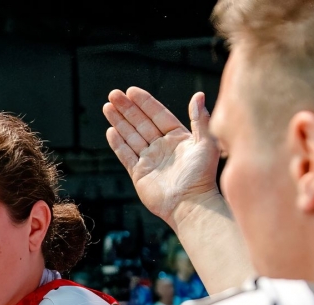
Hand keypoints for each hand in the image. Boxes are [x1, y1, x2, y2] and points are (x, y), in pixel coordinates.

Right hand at [103, 87, 222, 227]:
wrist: (190, 204)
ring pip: (130, 136)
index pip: (158, 115)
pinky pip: (126, 155)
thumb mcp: (206, 143)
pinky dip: (118, 143)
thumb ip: (200, 119)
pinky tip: (110, 130)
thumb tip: (198, 95)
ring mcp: (149, 160)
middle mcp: (162, 147)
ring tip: (107, 107)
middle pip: (140, 123)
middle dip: (126, 108)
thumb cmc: (202, 176)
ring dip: (119, 121)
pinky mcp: (139, 174)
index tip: (131, 91)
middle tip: (113, 94)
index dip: (144, 103)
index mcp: (178, 138)